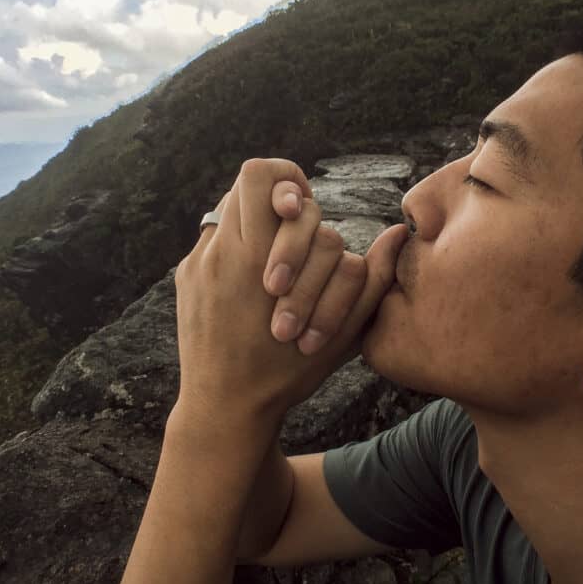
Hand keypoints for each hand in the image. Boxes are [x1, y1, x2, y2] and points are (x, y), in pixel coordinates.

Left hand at [174, 158, 407, 420]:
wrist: (224, 407)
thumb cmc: (287, 373)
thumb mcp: (341, 332)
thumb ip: (371, 279)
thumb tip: (397, 233)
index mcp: (256, 258)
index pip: (260, 177)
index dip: (286, 182)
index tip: (296, 211)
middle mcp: (219, 251)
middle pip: (247, 187)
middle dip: (279, 213)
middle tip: (291, 246)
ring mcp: (197, 262)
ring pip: (231, 211)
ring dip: (260, 229)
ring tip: (276, 271)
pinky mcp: (186, 276)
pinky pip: (215, 240)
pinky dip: (238, 251)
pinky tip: (251, 289)